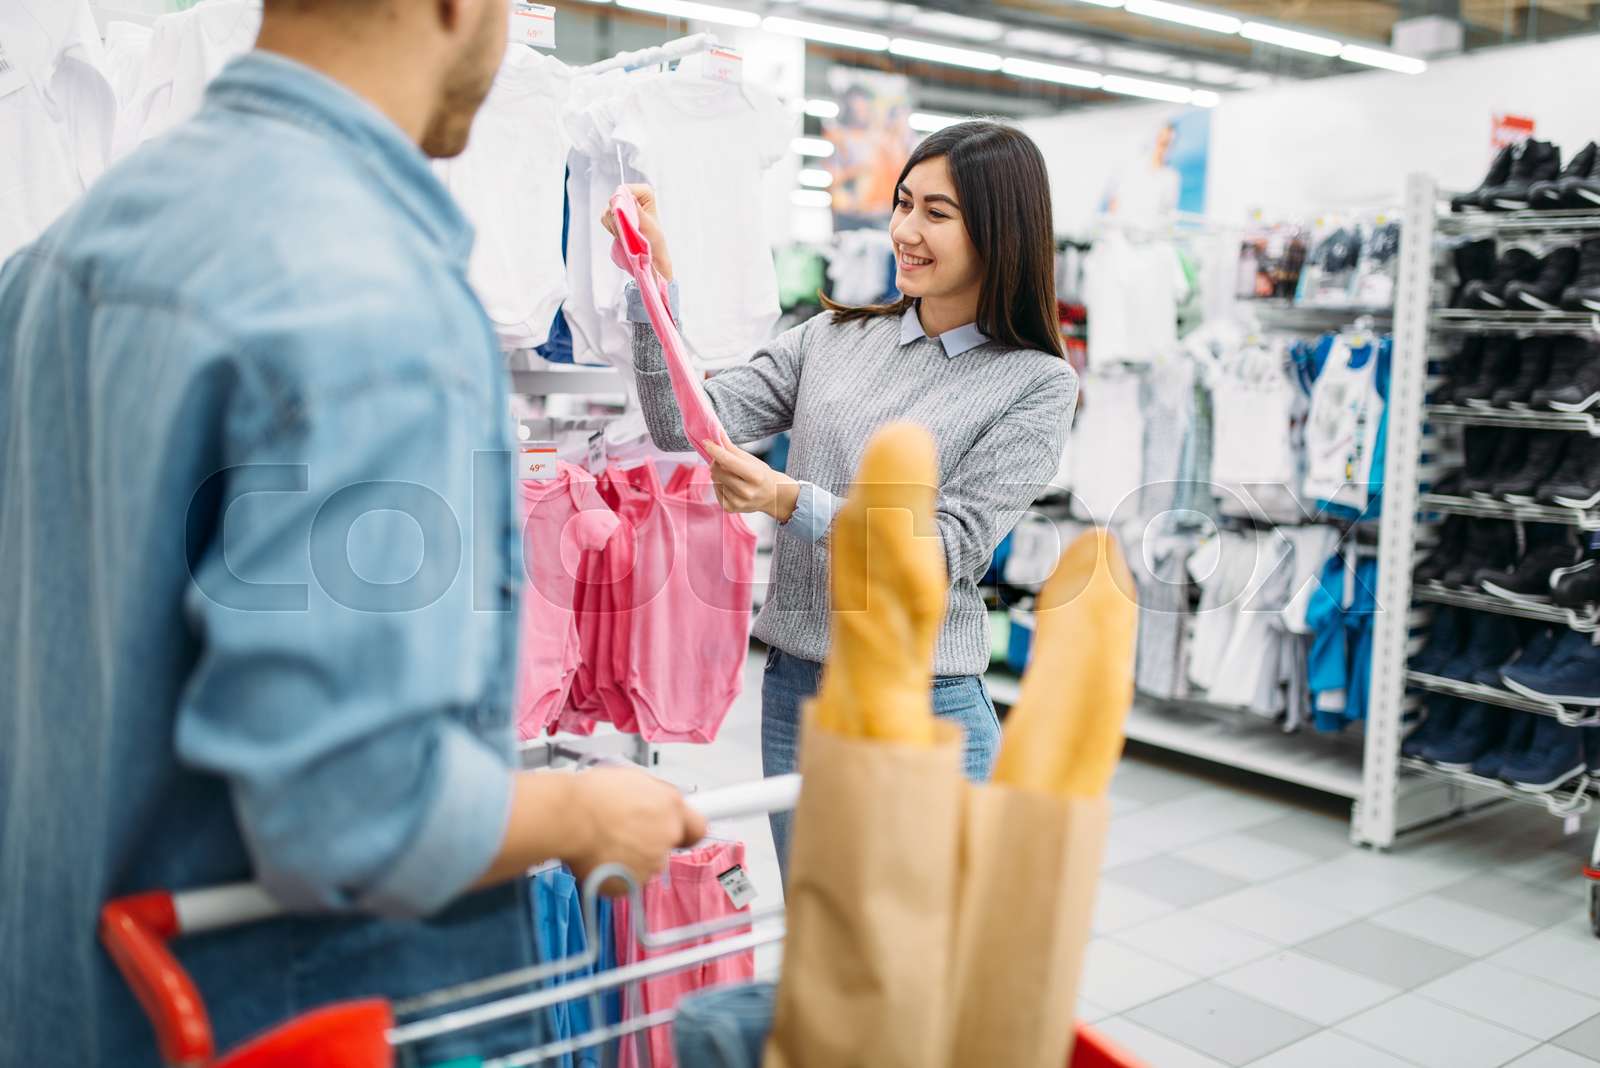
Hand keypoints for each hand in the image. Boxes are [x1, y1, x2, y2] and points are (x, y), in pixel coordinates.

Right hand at [563, 767, 706, 893]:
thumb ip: (656, 796)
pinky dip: (613, 874)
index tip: (677, 831)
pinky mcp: (629, 885)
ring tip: (604, 841)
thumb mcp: (633, 779)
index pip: (697, 828)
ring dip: (630, 858)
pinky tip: (598, 857)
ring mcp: (649, 865)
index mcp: (671, 809)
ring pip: (644, 865)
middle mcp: (666, 838)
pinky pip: (625, 881)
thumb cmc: (593, 795)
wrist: (568, 818)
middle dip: (649, 842)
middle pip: (665, 847)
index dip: (685, 830)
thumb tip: (659, 804)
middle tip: (623, 831)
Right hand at [601, 183, 673, 281]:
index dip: (622, 204)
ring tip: (627, 235)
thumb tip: (631, 197)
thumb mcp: (649, 226)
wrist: (651, 254)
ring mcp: (622, 204)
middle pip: (614, 200)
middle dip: (618, 219)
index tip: (627, 220)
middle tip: (627, 232)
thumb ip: (639, 212)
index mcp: (644, 192)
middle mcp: (632, 194)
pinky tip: (622, 234)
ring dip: (615, 226)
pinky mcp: (613, 213)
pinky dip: (611, 229)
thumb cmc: (655, 240)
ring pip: (607, 211)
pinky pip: (604, 218)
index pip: (625, 190)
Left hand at [704, 439, 799, 522]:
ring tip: (732, 476)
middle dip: (717, 462)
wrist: (772, 496)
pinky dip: (719, 485)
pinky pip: (716, 490)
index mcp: (754, 476)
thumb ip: (731, 448)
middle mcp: (746, 491)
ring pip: (715, 480)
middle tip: (724, 461)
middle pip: (717, 471)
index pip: (728, 461)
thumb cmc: (761, 474)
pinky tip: (730, 485)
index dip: (715, 450)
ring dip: (719, 474)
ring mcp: (738, 502)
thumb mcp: (750, 460)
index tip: (706, 442)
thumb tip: (716, 434)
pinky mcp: (730, 509)